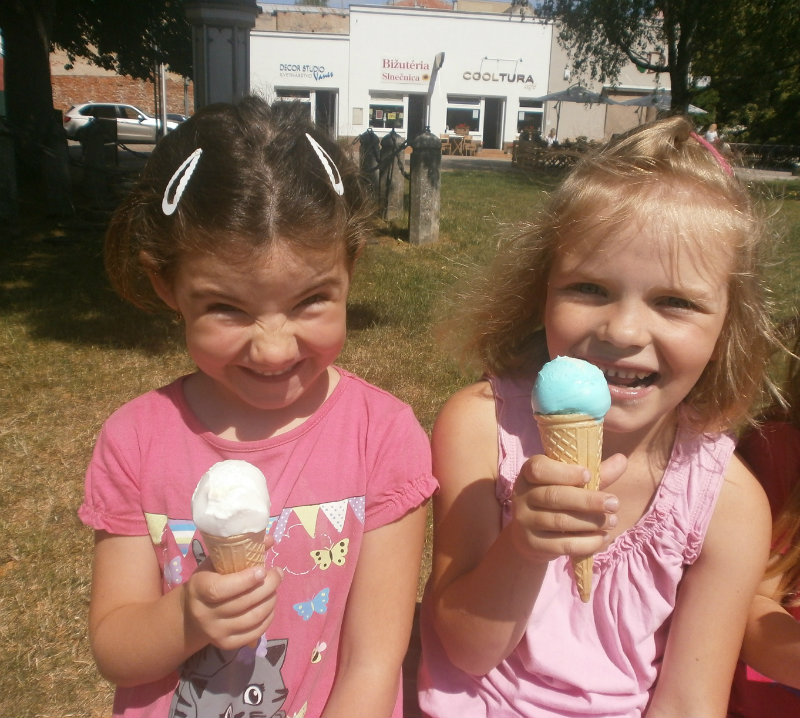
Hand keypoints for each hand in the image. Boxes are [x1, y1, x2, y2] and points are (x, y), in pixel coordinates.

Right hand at [183, 539, 281, 651]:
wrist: (191, 615)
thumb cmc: (208, 581)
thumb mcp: (216, 563)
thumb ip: (240, 551)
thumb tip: (270, 540)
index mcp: (199, 589)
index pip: (221, 589)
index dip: (245, 580)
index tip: (263, 570)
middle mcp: (205, 613)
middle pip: (243, 603)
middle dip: (268, 586)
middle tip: (278, 573)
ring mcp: (215, 632)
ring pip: (253, 618)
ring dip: (271, 601)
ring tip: (275, 589)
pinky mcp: (226, 644)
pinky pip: (254, 633)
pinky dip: (268, 618)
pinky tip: (270, 605)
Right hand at [509, 453, 625, 562]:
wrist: (529, 538)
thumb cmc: (556, 503)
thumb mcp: (571, 485)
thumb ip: (596, 474)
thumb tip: (622, 460)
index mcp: (529, 474)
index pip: (539, 469)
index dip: (564, 472)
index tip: (588, 475)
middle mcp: (521, 495)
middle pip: (555, 496)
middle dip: (588, 501)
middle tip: (614, 504)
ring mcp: (524, 521)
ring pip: (561, 521)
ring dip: (591, 522)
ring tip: (612, 522)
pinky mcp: (532, 544)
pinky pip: (563, 544)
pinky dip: (587, 542)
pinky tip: (602, 538)